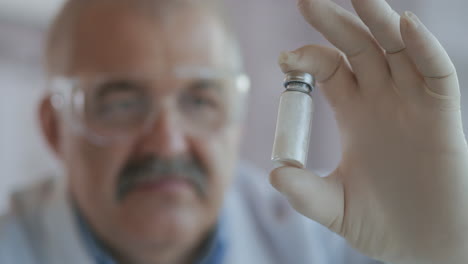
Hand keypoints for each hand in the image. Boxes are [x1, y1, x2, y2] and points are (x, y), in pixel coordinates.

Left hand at [270, 0, 467, 262]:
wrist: (428, 244)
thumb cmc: (383, 224)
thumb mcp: (335, 207)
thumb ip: (306, 192)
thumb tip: (275, 175)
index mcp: (353, 113)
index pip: (329, 68)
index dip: (308, 58)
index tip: (283, 59)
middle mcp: (382, 99)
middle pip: (357, 47)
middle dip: (334, 23)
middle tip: (306, 2)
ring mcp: (412, 102)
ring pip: (396, 48)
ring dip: (377, 19)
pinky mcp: (443, 114)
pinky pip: (436, 71)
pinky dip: (424, 48)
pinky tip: (405, 25)